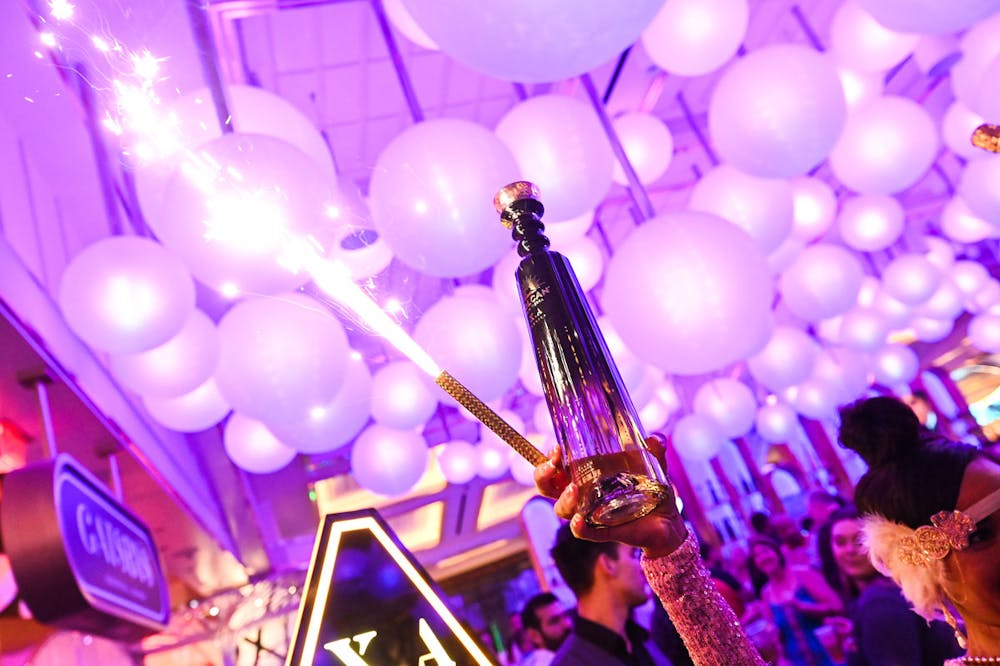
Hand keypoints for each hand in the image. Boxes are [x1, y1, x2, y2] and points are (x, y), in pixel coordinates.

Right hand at [533, 434, 687, 558]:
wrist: (668, 522)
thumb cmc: (651, 490)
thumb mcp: (653, 466)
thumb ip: (653, 450)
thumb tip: (655, 438)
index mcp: (586, 475)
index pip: (555, 466)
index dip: (549, 458)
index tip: (557, 448)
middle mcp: (582, 494)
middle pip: (547, 487)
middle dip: (543, 476)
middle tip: (553, 465)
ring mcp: (590, 513)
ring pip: (562, 510)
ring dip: (564, 499)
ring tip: (574, 489)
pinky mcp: (603, 531)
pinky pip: (585, 533)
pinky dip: (578, 527)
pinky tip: (579, 520)